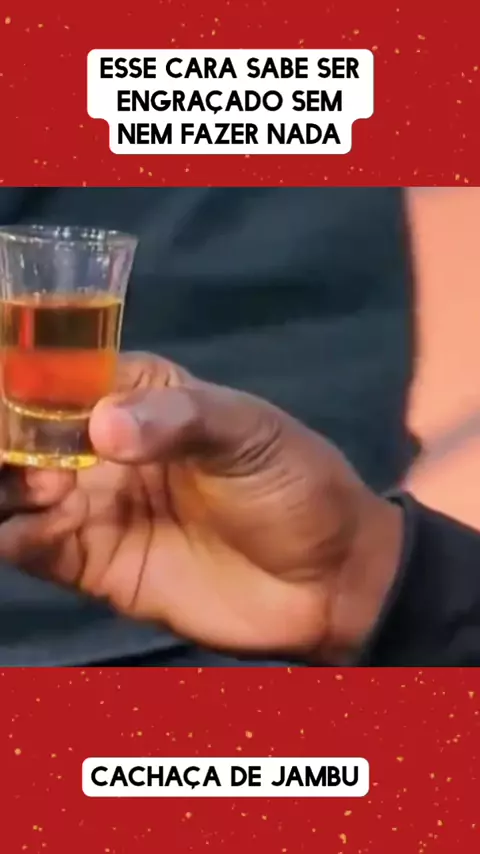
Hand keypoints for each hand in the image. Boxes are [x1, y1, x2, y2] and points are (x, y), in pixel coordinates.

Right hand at [0, 353, 402, 660]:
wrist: (327, 580)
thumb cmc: (293, 485)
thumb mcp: (248, 433)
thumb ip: (179, 420)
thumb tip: (101, 426)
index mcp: (141, 396)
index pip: (61, 376)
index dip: (23, 379)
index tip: (7, 394)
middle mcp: (104, 446)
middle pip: (27, 433)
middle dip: (6, 437)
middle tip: (9, 457)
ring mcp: (96, 506)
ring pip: (18, 490)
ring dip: (2, 487)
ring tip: (16, 491)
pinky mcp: (95, 564)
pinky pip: (34, 548)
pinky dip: (10, 539)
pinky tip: (13, 534)